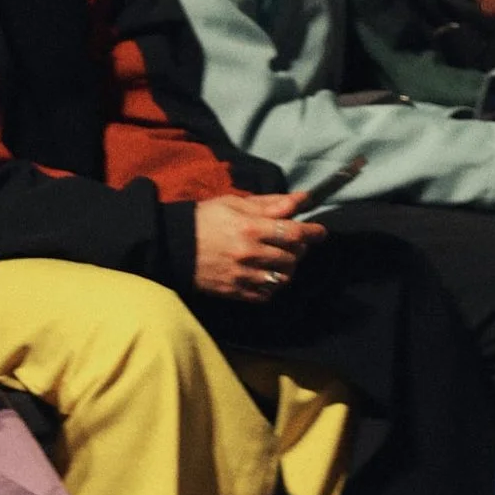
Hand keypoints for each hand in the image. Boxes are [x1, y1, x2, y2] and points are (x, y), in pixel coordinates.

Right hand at [193, 189, 324, 300]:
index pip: (294, 233)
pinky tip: (265, 275)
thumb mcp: (235, 203)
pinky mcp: (235, 292)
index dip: (313, 232)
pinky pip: (266, 295)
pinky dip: (272, 286)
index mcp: (250, 228)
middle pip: (293, 257)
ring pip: (282, 278)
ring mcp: (242, 276)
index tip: (320, 232)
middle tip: (294, 243)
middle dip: (299, 249)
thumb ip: (270, 204)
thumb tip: (301, 200)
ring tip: (280, 259)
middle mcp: (249, 253)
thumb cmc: (206, 219)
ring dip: (287, 269)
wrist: (173, 245)